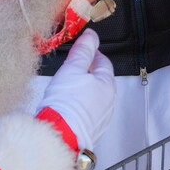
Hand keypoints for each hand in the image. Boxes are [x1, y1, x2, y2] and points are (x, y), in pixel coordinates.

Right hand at [37, 29, 115, 149]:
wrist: (61, 134)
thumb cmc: (66, 101)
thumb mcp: (72, 68)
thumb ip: (83, 50)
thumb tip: (91, 35)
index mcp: (107, 84)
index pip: (103, 62)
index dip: (92, 54)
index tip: (83, 51)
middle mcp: (109, 101)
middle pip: (101, 80)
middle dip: (88, 73)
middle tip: (73, 68)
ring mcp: (102, 116)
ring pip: (95, 96)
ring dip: (85, 90)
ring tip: (69, 88)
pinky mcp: (93, 129)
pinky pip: (89, 111)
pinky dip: (82, 105)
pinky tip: (69, 106)